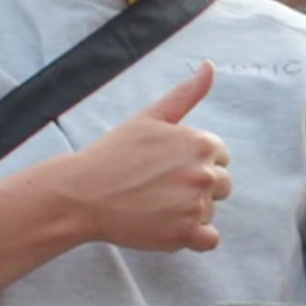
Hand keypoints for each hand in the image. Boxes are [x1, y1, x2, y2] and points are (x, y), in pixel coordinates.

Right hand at [64, 63, 231, 252]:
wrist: (83, 194)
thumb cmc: (114, 154)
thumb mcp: (150, 117)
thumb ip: (186, 94)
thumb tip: (210, 65)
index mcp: (202, 143)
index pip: (221, 157)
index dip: (194, 162)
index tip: (166, 167)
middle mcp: (205, 174)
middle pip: (222, 185)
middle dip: (196, 187)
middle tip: (160, 187)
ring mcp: (196, 206)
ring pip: (211, 211)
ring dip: (190, 211)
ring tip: (156, 204)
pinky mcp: (185, 235)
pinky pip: (209, 239)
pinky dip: (193, 236)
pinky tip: (167, 225)